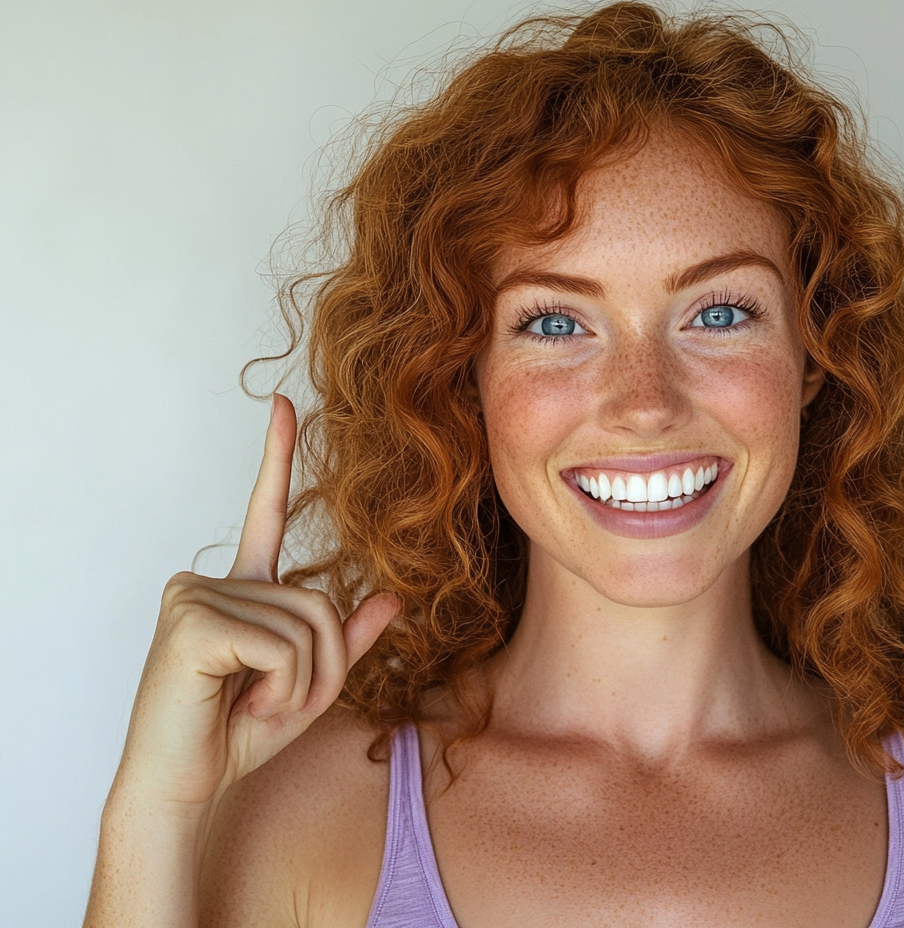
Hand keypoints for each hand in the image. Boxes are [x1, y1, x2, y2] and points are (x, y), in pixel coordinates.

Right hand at [116, 395, 399, 812]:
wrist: (184, 786)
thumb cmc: (238, 733)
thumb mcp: (310, 685)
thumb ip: (346, 641)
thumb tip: (393, 598)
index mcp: (239, 588)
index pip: (263, 512)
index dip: (276, 457)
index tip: (284, 403)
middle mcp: (211, 580)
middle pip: (320, 600)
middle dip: (325, 665)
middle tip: (282, 703)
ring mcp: (195, 595)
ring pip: (307, 625)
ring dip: (304, 683)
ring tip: (259, 705)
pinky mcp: (191, 622)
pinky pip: (283, 646)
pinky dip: (283, 687)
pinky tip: (242, 704)